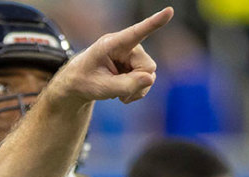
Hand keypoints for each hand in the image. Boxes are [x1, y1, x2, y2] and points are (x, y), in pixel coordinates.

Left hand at [46, 7, 173, 105]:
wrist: (79, 83)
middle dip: (136, 83)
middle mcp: (127, 46)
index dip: (154, 23)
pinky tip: (122, 92)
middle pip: (148, 66)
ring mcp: (134, 55)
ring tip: (117, 93)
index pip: (136, 32)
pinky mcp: (137, 64)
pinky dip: (137, 90)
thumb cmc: (85, 81)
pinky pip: (147, 80)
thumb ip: (125, 85)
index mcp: (112, 44)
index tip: (169, 11)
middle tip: (117, 92)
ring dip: (136, 89)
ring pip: (149, 75)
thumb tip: (150, 78)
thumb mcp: (101, 88)